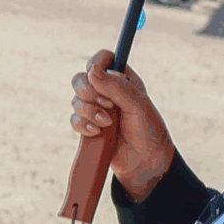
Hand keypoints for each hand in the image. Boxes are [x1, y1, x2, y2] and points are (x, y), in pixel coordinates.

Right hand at [69, 49, 176, 196]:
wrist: (146, 164)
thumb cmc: (149, 131)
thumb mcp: (137, 105)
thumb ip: (116, 87)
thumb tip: (92, 71)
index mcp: (122, 80)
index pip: (103, 59)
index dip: (96, 63)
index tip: (97, 75)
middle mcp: (107, 92)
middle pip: (81, 78)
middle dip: (88, 91)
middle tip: (105, 103)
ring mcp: (96, 110)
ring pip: (76, 100)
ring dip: (90, 112)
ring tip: (108, 123)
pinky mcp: (89, 128)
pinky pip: (74, 120)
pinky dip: (84, 125)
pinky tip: (98, 132)